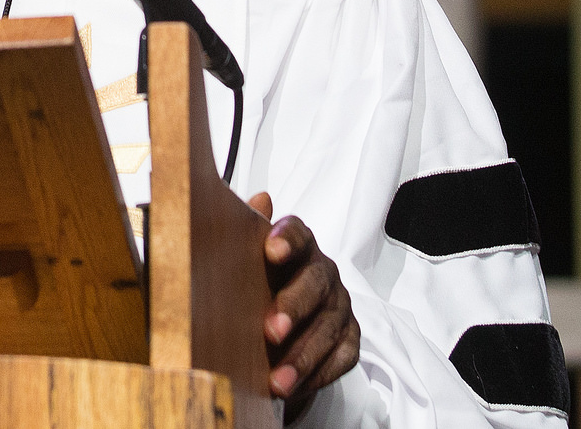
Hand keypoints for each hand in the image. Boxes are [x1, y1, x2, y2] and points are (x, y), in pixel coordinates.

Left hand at [249, 192, 360, 417]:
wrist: (273, 318)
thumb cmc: (254, 281)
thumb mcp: (238, 255)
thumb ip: (241, 228)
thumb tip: (258, 199)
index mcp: (297, 245)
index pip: (297, 232)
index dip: (287, 239)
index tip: (270, 251)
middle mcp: (323, 272)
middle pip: (315, 284)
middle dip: (294, 307)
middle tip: (270, 331)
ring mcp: (340, 305)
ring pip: (328, 327)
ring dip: (303, 355)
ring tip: (277, 380)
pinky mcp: (349, 338)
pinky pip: (342, 357)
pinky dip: (318, 373)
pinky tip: (296, 387)